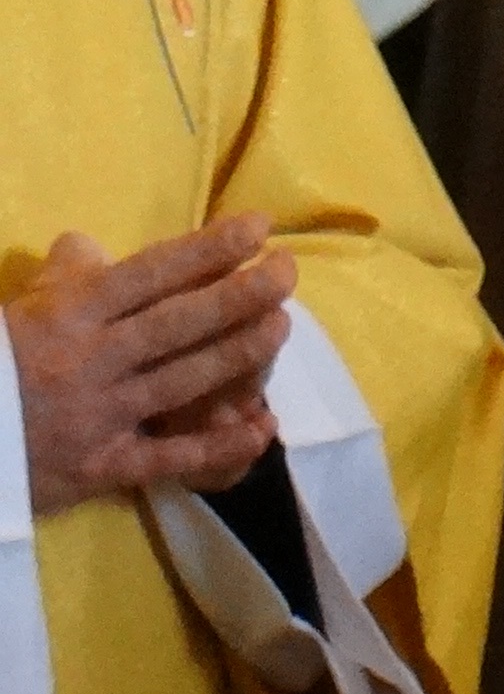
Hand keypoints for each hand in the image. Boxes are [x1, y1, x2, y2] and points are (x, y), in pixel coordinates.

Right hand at [7, 218, 290, 518]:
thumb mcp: (23, 305)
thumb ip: (66, 275)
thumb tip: (94, 245)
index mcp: (71, 313)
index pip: (152, 273)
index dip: (209, 248)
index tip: (260, 228)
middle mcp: (92, 359)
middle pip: (179, 323)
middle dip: (241, 295)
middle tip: (287, 273)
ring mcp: (100, 415)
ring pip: (183, 380)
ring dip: (239, 354)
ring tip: (281, 326)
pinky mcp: (102, 466)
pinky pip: (170, 456)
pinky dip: (220, 445)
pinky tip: (264, 426)